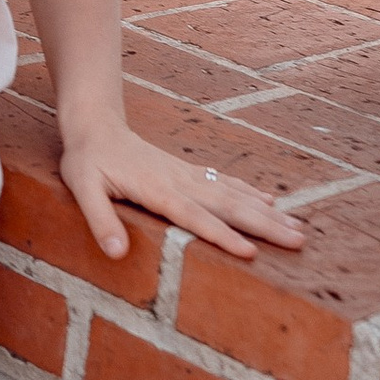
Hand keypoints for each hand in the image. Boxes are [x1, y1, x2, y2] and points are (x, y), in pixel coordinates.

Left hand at [60, 115, 304, 265]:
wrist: (96, 125)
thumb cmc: (87, 161)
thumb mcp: (81, 189)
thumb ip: (99, 220)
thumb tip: (116, 254)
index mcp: (156, 190)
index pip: (194, 217)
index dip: (222, 235)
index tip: (251, 252)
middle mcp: (179, 181)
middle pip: (227, 206)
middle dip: (264, 225)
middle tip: (298, 241)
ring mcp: (187, 175)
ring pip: (233, 194)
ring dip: (265, 212)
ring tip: (297, 228)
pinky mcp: (187, 171)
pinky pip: (224, 183)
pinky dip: (249, 192)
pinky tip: (271, 201)